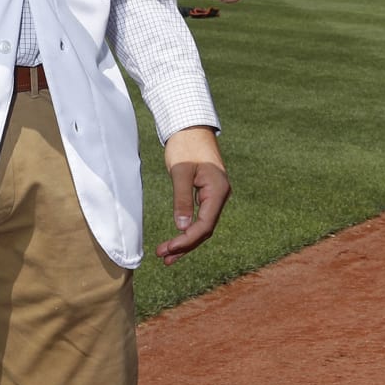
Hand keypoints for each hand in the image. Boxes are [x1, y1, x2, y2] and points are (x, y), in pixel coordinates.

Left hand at [155, 126, 229, 264]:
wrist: (191, 127)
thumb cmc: (186, 145)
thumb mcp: (181, 172)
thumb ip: (182, 200)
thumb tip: (182, 227)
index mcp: (217, 191)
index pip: (205, 225)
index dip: (187, 240)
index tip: (168, 248)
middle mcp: (220, 195)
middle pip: (205, 229)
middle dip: (185, 245)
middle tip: (163, 257)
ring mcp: (215, 195)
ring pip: (203, 225)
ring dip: (186, 241)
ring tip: (167, 256)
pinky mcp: (207, 193)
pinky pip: (200, 217)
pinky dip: (188, 229)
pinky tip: (177, 238)